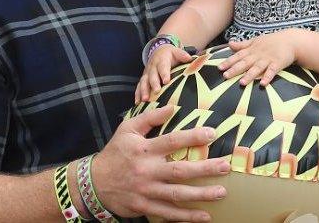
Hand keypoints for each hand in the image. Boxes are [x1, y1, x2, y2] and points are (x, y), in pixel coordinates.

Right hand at [91, 106, 228, 221]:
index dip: (192, 136)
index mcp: (144, 149)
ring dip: (200, 195)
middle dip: (204, 169)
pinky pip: (168, 212)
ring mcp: (146, 191)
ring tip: (221, 192)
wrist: (93, 183)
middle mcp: (147, 171)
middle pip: (179, 170)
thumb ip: (149, 118)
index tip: (212, 133)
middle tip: (225, 166)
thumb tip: (172, 106)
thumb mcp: (127, 129)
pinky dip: (186, 216)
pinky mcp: (145, 206)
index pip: (172, 141)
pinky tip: (204, 216)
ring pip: (177, 194)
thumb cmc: (115, 152)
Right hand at [136, 46, 191, 102]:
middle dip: (154, 84)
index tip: (166, 81)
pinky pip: (139, 86)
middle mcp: (153, 67)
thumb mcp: (176, 52)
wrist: (158, 51)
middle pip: (152, 75)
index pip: (163, 67)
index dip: (164, 73)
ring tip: (145, 99)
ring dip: (144, 90)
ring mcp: (147, 74)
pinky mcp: (143, 79)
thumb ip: (182, 55)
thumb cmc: (170, 55)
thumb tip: (190, 58)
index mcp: (162, 60)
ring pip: (144, 82)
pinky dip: (137, 94)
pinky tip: (138, 102)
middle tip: (156, 91)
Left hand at [219, 33, 296, 85]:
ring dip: (250, 75)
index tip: (219, 68)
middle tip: (225, 76)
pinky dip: (268, 77)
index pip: (238, 56)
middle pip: (245, 63)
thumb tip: (229, 43)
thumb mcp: (256, 40)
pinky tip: (263, 84)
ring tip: (242, 83)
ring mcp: (268, 59)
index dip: (229, 61)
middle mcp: (258, 55)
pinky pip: (272, 71)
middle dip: (235, 69)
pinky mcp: (278, 63)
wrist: (290, 40)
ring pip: (257, 68)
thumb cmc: (271, 41)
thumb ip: (242, 44)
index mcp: (252, 50)